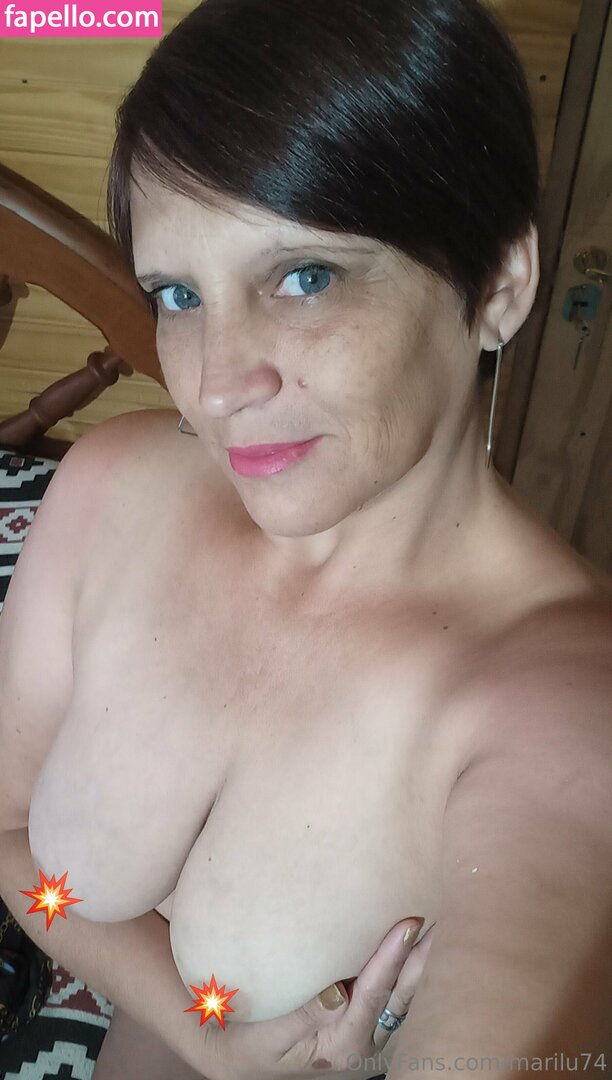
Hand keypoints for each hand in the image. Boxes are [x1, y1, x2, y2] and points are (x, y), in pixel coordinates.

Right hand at [198, 917, 433, 1079]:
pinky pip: (396, 995)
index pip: (372, 994)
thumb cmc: (250, 1046)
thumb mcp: (269, 1036)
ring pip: (406, 996)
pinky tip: (421, 946)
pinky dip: (410, 969)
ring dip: (423, 960)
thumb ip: (304, 1015)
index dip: (391, 957)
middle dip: (425, 956)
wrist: (240, 1063)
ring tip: (444, 924)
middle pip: (402, 995)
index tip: (408, 924)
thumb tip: (338, 990)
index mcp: (342, 1045)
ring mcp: (369, 1033)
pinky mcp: (366, 1022)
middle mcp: (364, 1042)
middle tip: (447, 916)